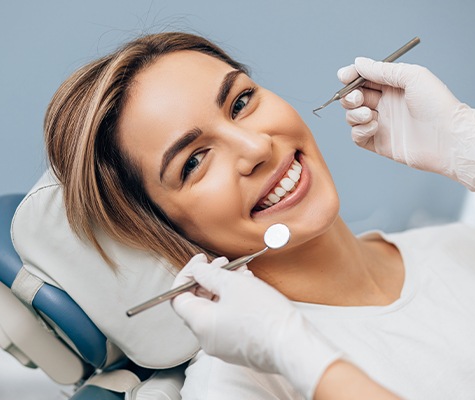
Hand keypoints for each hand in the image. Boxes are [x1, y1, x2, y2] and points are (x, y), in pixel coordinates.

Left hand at [171, 254, 341, 399]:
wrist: (293, 345)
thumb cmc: (264, 316)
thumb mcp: (233, 284)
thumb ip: (209, 274)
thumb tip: (197, 270)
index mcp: (200, 323)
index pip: (178, 297)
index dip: (187, 275)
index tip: (200, 261)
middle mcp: (206, 338)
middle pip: (197, 302)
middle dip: (209, 278)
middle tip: (223, 263)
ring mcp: (223, 345)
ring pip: (216, 309)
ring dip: (224, 287)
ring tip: (242, 272)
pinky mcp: (239, 347)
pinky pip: (228, 320)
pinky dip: (233, 302)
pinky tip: (249, 287)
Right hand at [338, 57, 474, 189]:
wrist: (447, 138)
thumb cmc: (437, 105)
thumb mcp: (412, 76)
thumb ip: (382, 70)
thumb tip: (359, 63)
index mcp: (392, 87)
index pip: (364, 79)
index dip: (351, 77)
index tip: (344, 76)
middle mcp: (385, 104)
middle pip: (353, 98)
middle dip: (349, 96)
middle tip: (358, 98)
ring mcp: (381, 124)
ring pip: (352, 116)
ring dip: (355, 114)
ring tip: (369, 115)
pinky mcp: (378, 143)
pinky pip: (357, 136)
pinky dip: (359, 130)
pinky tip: (374, 127)